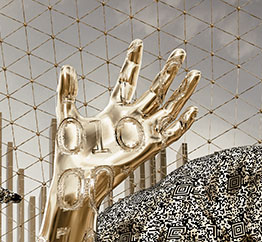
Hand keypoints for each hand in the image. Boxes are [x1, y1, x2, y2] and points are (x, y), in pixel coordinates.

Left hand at [53, 40, 198, 201]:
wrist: (75, 178)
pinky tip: (193, 109)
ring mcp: (142, 133)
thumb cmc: (70, 154)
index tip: (138, 43)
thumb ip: (66, 92)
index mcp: (113, 111)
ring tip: (195, 73)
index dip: (134, 62)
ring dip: (183, 92)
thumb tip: (67, 68)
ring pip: (169, 108)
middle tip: (180, 52)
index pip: (128, 81)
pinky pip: (170, 135)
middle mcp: (131, 120)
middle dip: (168, 71)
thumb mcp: (66, 116)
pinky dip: (183, 124)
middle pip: (156, 90)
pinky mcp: (147, 148)